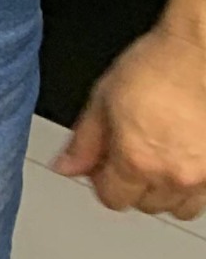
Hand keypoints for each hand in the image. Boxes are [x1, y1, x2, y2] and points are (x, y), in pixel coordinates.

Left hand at [55, 22, 205, 216]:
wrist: (200, 52)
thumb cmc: (157, 66)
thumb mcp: (103, 98)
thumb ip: (83, 141)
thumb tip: (66, 167)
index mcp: (136, 160)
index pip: (112, 199)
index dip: (101, 180)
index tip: (102, 164)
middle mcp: (173, 175)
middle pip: (144, 205)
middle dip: (132, 184)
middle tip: (130, 153)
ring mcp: (204, 177)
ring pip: (178, 206)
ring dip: (164, 189)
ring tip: (158, 156)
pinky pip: (203, 196)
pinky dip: (191, 184)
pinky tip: (182, 156)